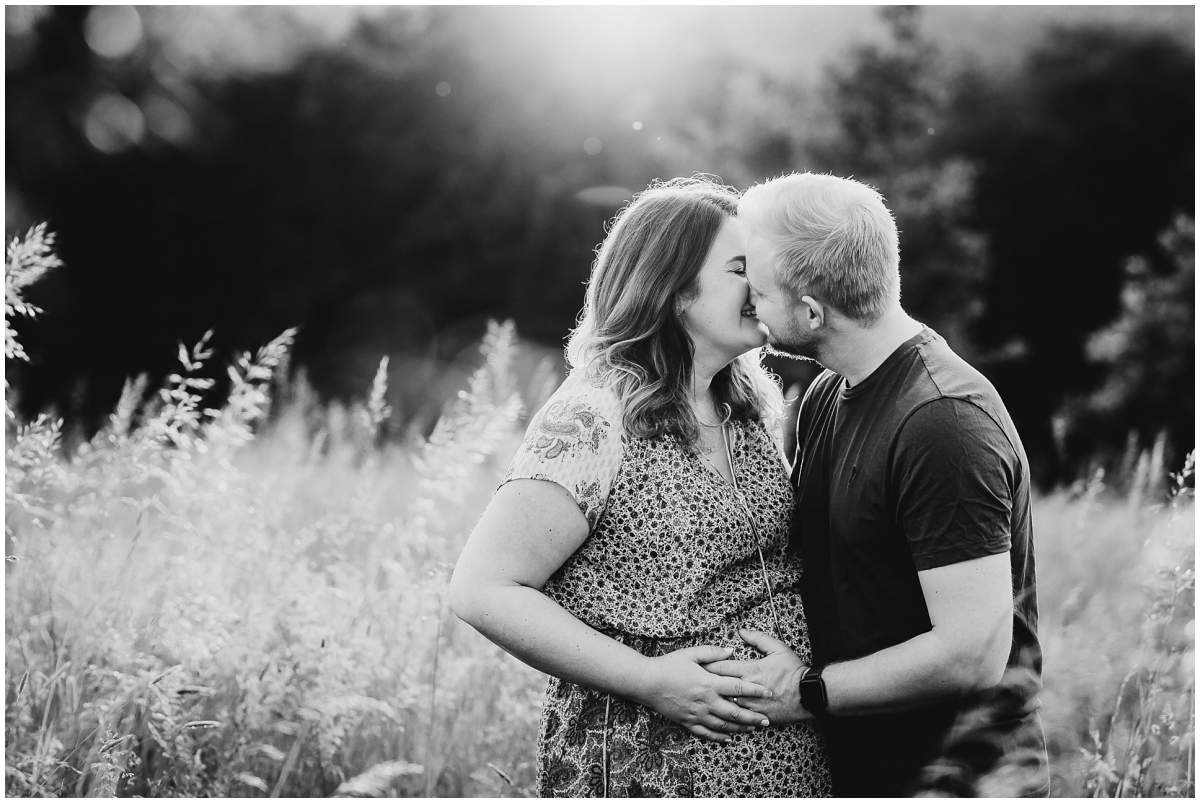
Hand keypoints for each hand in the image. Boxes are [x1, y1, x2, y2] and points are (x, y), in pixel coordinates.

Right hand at [636, 645, 774, 742]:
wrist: (646, 682)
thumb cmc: (668, 665)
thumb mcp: (690, 653)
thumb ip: (712, 652)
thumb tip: (732, 651)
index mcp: (708, 683)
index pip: (738, 688)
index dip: (755, 691)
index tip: (769, 693)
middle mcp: (705, 701)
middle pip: (735, 712)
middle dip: (753, 717)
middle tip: (767, 721)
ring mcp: (696, 714)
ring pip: (723, 725)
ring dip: (739, 728)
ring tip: (752, 729)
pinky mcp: (687, 722)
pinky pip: (706, 733)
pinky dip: (719, 737)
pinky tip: (729, 738)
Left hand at [704, 629, 812, 725]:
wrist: (809, 694)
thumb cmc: (793, 671)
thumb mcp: (778, 648)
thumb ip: (758, 638)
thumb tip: (742, 632)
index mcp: (750, 670)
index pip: (721, 667)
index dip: (706, 666)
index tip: (695, 665)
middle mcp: (747, 688)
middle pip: (718, 686)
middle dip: (704, 684)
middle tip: (691, 683)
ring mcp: (751, 704)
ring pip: (725, 704)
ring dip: (713, 702)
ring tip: (700, 700)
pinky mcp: (757, 716)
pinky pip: (738, 718)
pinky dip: (728, 716)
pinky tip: (718, 716)